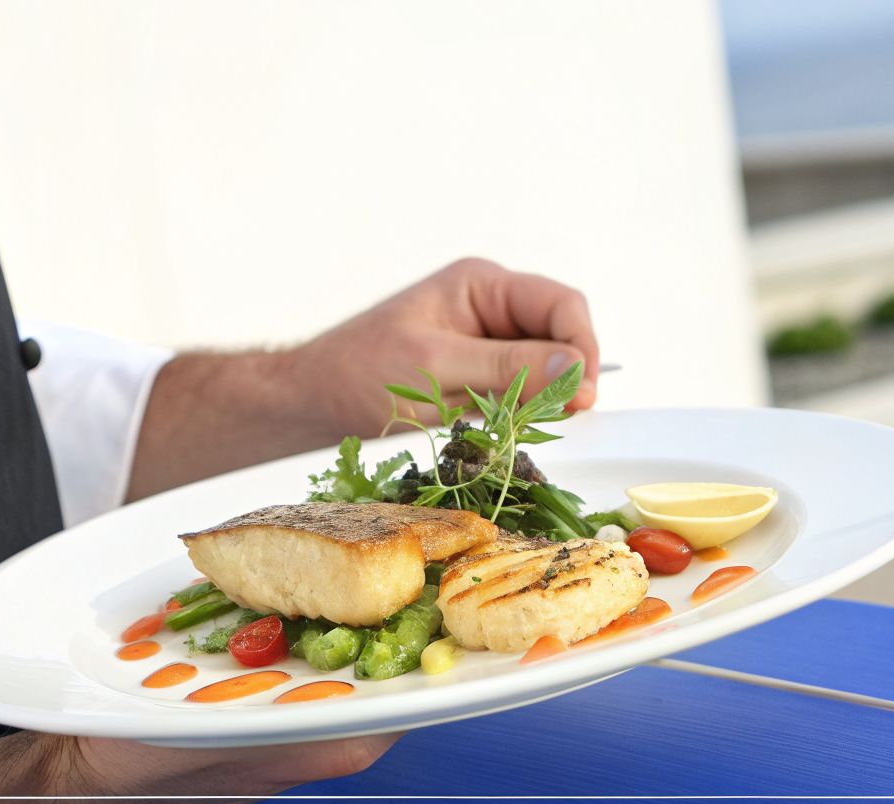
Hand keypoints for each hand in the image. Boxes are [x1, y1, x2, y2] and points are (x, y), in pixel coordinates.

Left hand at [283, 257, 600, 437]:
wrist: (311, 402)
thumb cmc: (359, 375)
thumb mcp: (436, 370)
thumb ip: (507, 368)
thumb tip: (574, 371)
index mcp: (481, 284)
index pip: (561, 305)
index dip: (581, 349)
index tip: (582, 396)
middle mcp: (489, 306)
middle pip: (559, 335)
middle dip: (565, 376)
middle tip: (563, 419)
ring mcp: (483, 342)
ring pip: (542, 369)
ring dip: (542, 398)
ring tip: (529, 427)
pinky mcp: (475, 377)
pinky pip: (517, 391)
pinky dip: (520, 412)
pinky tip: (507, 430)